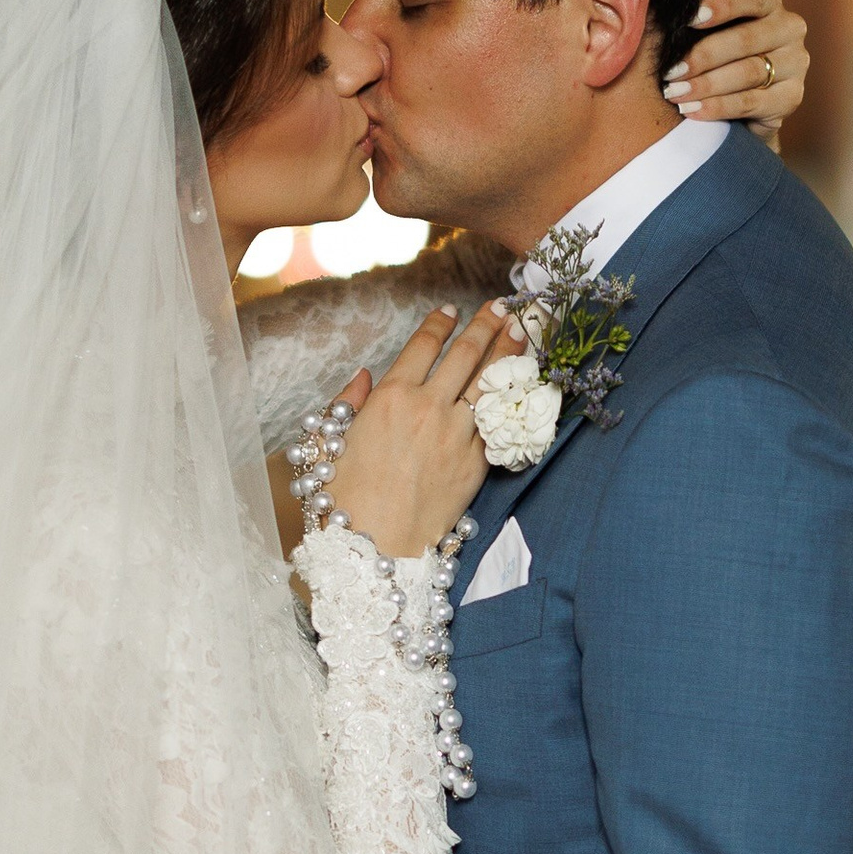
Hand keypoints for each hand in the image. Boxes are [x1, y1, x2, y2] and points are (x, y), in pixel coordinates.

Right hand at [324, 297, 520, 556]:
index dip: (438, 324)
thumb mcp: (331, 441)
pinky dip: (512, 395)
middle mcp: (428, 408)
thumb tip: (363, 375)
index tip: (450, 310)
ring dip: (508, 350)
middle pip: (465, 355)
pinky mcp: (477, 463)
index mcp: (390, 398)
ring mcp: (457, 435)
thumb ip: (348, 403)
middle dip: (484, 325)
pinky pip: (498, 421)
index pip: (422, 346)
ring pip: (489, 382)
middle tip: (500, 306)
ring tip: (520, 329)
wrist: (376, 548)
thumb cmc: (343, 499)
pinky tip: (521, 381)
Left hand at [666, 0, 808, 132]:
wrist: (742, 102)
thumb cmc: (717, 54)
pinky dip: (718, 107)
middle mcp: (789, 28)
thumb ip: (693, 20)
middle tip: (670, 71)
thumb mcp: (708, 30)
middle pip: (746, 40)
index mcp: (770, 3)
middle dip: (703, 56)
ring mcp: (796, 63)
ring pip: (748, 72)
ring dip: (706, 84)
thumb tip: (651, 14)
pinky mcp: (791, 97)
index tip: (690, 18)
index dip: (722, 6)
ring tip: (675, 93)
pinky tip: (693, 110)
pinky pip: (751, 102)